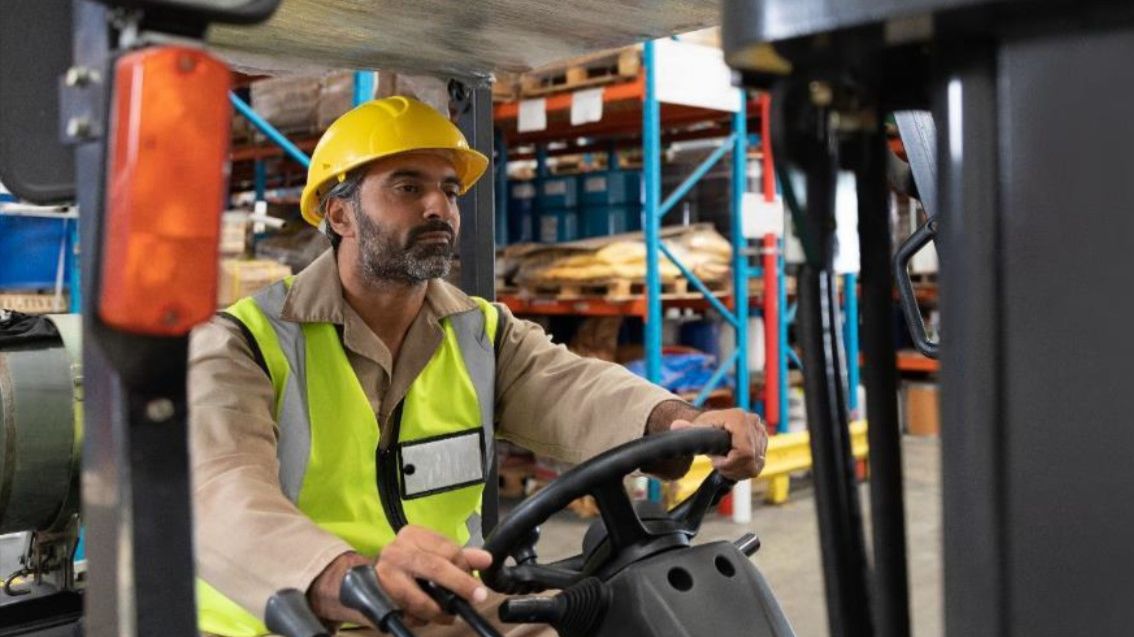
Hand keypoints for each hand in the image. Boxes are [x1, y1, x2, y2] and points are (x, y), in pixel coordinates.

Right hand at [374, 526, 491, 625]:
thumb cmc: (408, 566)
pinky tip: (425, 618)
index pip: (447, 548)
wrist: (368, 579)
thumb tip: (486, 559)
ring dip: (437, 610)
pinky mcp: (376, 596)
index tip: (476, 582)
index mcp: (414, 535)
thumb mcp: (435, 556)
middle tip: (476, 597)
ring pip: (417, 596)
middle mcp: (396, 549)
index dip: (465, 567)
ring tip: (449, 616)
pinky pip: (404, 611)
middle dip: (460, 585)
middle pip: (434, 568)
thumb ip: (461, 557)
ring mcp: (384, 572)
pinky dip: (418, 618)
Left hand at [671, 408, 767, 480]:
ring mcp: (760, 432)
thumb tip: (676, 425)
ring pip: (756, 464)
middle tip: (718, 465)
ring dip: (739, 470)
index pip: (745, 452)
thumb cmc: (704, 426)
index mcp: (739, 418)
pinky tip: (733, 465)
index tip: (716, 462)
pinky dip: (746, 469)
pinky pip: (759, 464)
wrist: (715, 423)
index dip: (730, 463)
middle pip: (751, 461)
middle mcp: (753, 423)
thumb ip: (686, 429)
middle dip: (732, 468)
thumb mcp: (695, 428)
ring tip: (724, 464)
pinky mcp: (763, 441)